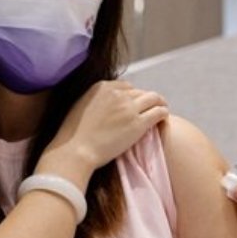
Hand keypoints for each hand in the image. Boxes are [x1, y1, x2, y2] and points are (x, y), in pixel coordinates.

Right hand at [37, 80, 168, 186]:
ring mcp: (129, 108)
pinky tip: (163, 119)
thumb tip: (105, 104)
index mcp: (102, 86)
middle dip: (145, 100)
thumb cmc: (73, 136)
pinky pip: (159, 112)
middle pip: (140, 92)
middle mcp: (117, 93)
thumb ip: (96, 100)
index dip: (132, 96)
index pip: (126, 86)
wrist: (75, 151)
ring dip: (159, 103)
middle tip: (150, 109)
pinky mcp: (138, 123)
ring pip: (154, 98)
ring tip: (161, 111)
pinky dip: (163, 113)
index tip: (134, 105)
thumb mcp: (81, 106)